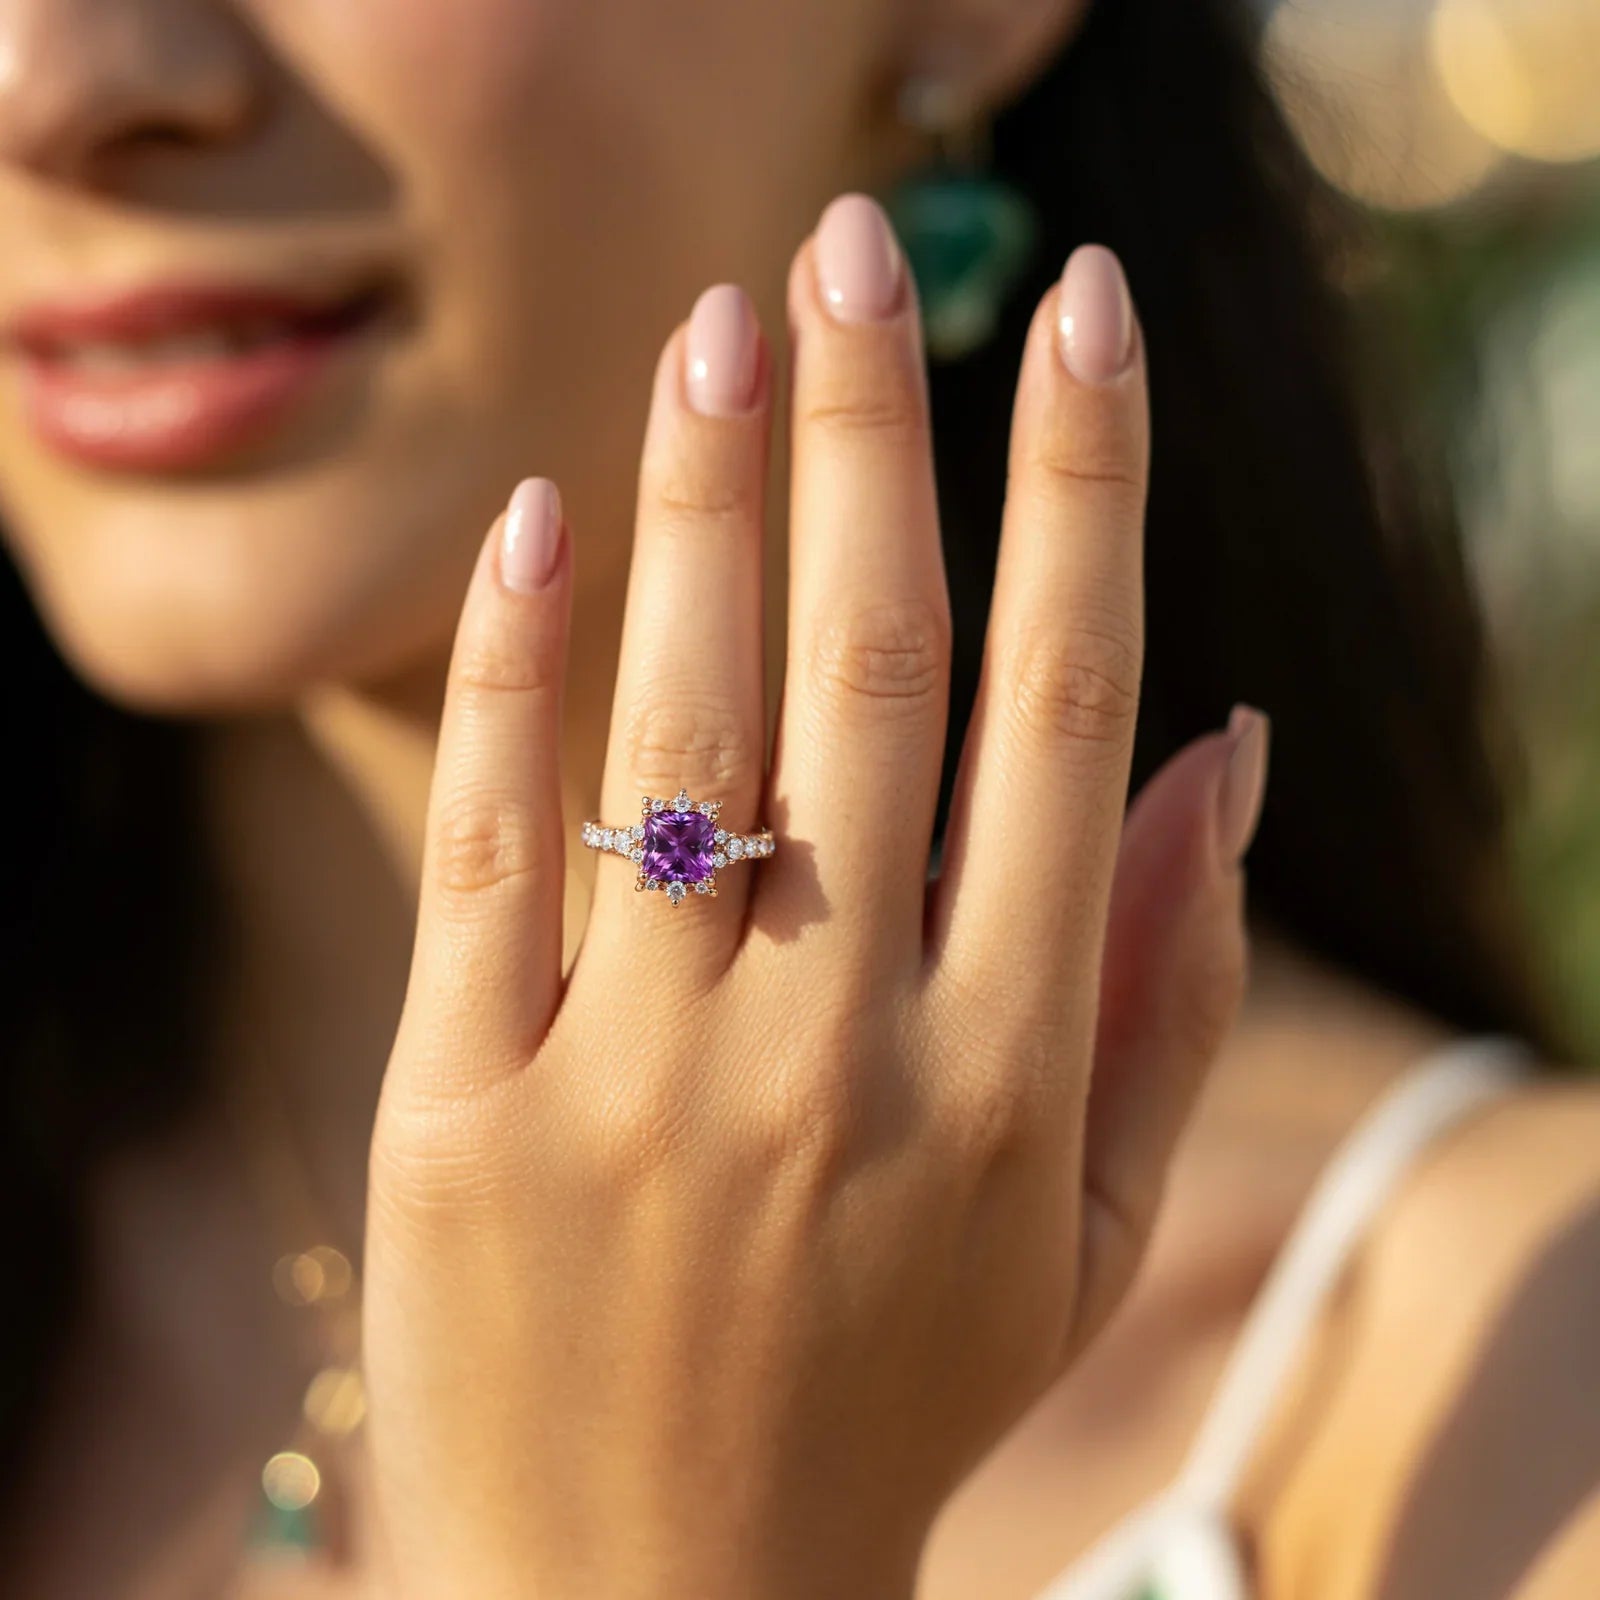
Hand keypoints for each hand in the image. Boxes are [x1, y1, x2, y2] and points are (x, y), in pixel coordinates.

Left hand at [362, 195, 1267, 1599]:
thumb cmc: (890, 1398)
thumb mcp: (1080, 1233)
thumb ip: (1162, 984)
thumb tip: (1226, 736)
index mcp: (1009, 1079)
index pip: (1064, 711)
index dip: (1083, 493)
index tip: (1087, 322)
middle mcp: (836, 1053)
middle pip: (869, 671)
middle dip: (872, 429)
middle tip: (855, 250)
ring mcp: (638, 1080)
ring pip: (681, 725)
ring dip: (700, 496)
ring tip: (719, 323)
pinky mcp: (462, 1111)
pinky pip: (491, 844)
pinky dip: (516, 669)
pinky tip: (544, 522)